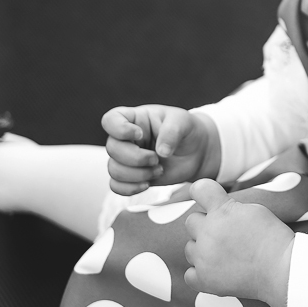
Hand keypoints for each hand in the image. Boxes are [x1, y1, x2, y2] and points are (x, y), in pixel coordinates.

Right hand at [101, 105, 218, 194]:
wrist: (196, 152)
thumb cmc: (187, 131)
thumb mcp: (183, 122)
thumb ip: (172, 132)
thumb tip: (161, 152)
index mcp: (134, 119)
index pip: (111, 120)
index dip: (120, 129)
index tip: (140, 134)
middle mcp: (126, 138)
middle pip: (112, 148)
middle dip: (136, 158)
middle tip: (157, 159)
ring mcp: (127, 158)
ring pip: (113, 169)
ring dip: (137, 174)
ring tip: (159, 170)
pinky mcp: (131, 177)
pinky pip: (116, 186)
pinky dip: (130, 188)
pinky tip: (147, 184)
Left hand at [183, 179, 294, 306]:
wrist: (281, 270)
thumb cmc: (273, 238)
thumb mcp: (254, 210)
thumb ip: (229, 206)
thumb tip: (214, 209)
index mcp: (221, 210)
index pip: (199, 189)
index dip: (202, 191)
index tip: (206, 197)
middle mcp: (208, 232)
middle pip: (191, 221)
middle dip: (205, 224)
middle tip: (225, 233)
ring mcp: (203, 258)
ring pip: (189, 247)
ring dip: (202, 248)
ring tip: (223, 253)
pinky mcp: (204, 280)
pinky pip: (189, 273)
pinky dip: (200, 272)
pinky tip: (215, 270)